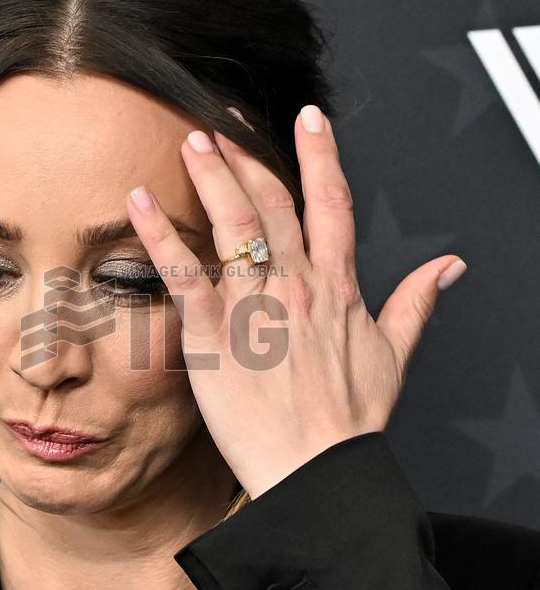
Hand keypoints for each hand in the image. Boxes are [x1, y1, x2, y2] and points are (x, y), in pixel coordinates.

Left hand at [126, 104, 466, 499]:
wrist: (316, 472)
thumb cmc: (350, 422)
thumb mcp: (394, 355)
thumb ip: (417, 302)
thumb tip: (450, 266)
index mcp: (336, 288)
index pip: (331, 203)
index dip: (320, 155)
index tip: (308, 118)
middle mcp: (296, 286)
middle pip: (272, 202)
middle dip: (249, 154)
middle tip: (224, 120)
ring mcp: (254, 309)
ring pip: (232, 224)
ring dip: (211, 176)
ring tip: (192, 140)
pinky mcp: (213, 337)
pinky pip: (183, 274)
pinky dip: (159, 235)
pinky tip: (139, 201)